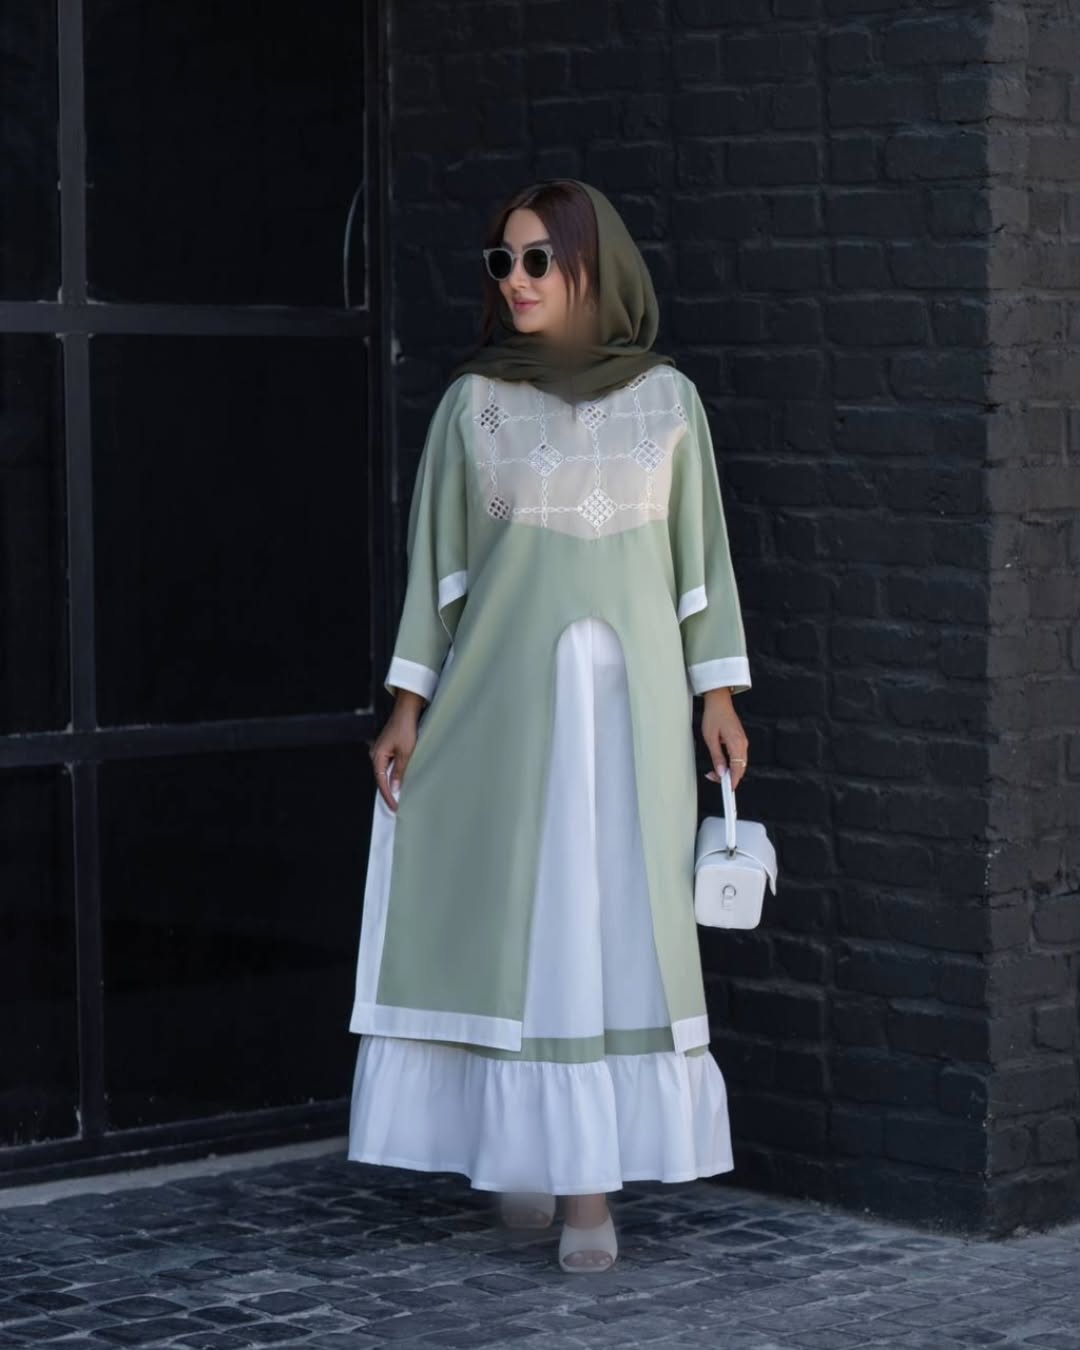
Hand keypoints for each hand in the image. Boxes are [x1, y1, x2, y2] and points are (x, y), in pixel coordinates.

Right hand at [370, 692, 424, 811]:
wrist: (406, 711)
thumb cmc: (405, 728)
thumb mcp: (406, 753)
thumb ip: (400, 771)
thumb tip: (395, 788)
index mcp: (377, 757)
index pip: (382, 782)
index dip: (389, 796)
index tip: (395, 807)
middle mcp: (376, 755)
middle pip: (381, 779)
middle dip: (389, 793)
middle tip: (397, 807)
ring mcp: (381, 752)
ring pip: (385, 773)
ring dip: (392, 784)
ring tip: (400, 797)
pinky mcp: (387, 749)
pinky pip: (389, 766)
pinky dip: (394, 775)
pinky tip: (401, 781)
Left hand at [700, 688, 748, 790]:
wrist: (719, 702)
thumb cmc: (714, 716)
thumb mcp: (710, 738)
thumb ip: (717, 757)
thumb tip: (720, 772)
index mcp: (737, 743)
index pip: (737, 768)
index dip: (733, 781)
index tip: (727, 790)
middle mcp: (743, 744)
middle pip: (740, 768)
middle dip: (729, 777)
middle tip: (713, 777)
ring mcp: (743, 742)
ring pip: (740, 763)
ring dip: (730, 771)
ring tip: (715, 772)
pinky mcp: (741, 740)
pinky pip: (739, 757)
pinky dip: (732, 764)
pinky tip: (722, 765)